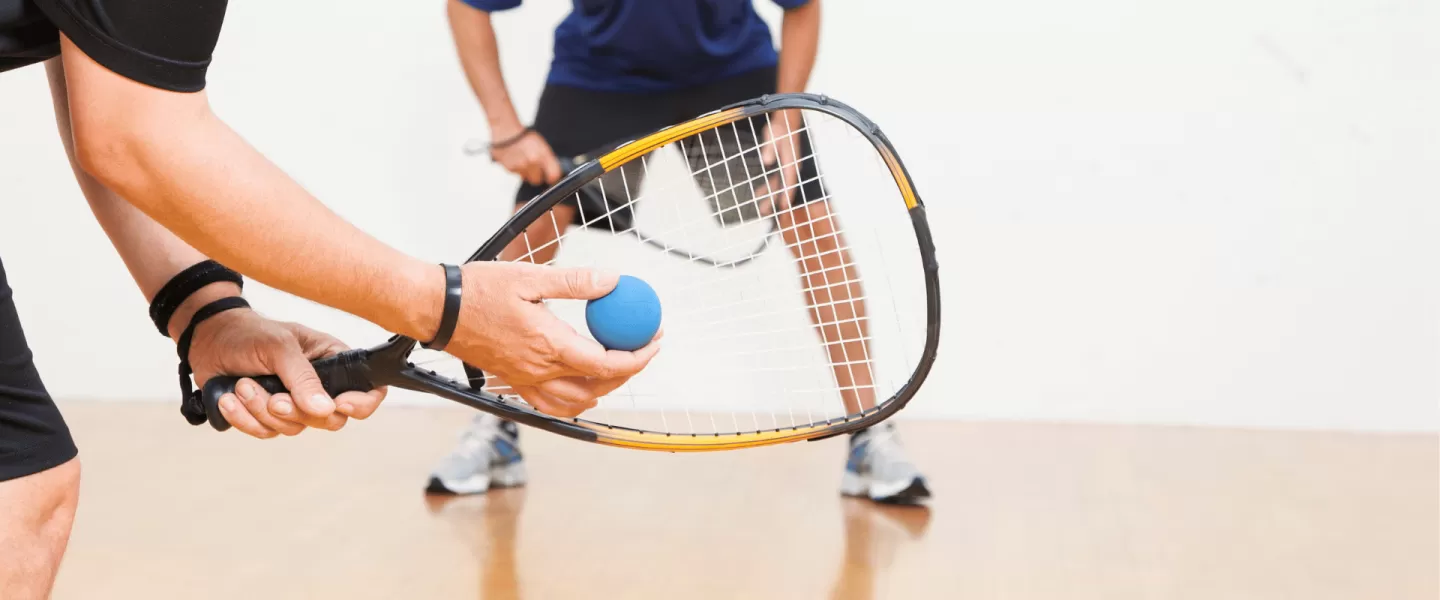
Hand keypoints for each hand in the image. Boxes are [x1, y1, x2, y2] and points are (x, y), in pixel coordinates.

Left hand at [187, 308, 387, 438]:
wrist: (209, 340)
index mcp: (332, 361)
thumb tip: (326, 409)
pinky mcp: (268, 416)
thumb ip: (303, 378)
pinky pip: (265, 432)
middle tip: (273, 397)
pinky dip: (244, 418)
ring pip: (293, 428)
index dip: (361, 403)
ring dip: (261, 410)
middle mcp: (318, 386)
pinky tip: (230, 397)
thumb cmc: (250, 333)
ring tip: (243, 385)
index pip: (367, 390)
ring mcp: (293, 403)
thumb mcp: (280, 347)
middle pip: (329, 419)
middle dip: (296, 411)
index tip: (338, 404)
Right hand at [443, 262, 661, 416]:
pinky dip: (574, 401)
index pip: (608, 363)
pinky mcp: (511, 381)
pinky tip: (582, 385)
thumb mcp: (530, 276)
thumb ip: (576, 282)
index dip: (639, 356)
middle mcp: (538, 370)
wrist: (435, 310)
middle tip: (644, 346)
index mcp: (549, 345)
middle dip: (629, 370)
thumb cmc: (477, 289)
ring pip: (576, 402)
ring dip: (604, 388)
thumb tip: (615, 280)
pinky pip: (550, 405)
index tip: (655, 339)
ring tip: (619, 365)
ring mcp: (524, 380)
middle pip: (598, 385)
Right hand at [489, 125, 562, 186]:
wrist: (506, 131)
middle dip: (537, 175)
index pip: (553, 175)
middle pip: (538, 180)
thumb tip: (553, 169)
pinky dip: (518, 169)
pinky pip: (517, 173)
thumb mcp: (541, 145)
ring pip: (526, 177)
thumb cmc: (524, 136)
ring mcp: (520, 167)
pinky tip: (517, 159)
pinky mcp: (510, 169)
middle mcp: (532, 162)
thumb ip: (547, 158)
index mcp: (542, 155)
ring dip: (527, 172)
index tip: (551, 176)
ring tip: (524, 160)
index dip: (552, 177)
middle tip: (536, 168)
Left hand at [756, 110, 803, 216]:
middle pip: (783, 188)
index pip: (790, 181)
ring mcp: (786, 167)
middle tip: (766, 212)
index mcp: (791, 162)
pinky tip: (760, 193)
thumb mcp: (773, 135)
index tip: (783, 206)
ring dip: (770, 196)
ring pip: (778, 186)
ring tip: (762, 209)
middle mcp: (791, 167)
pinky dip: (769, 187)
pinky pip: (776, 180)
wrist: (785, 121)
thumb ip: (770, 148)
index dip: (787, 195)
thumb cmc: (780, 128)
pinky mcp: (782, 165)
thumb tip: (766, 160)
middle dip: (775, 200)